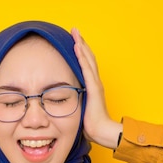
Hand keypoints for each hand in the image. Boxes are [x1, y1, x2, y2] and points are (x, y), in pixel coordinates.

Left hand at [72, 28, 121, 148]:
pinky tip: (77, 47)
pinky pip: (87, 69)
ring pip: (88, 59)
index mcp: (92, 86)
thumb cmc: (91, 124)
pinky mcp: (94, 88)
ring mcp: (95, 84)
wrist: (101, 131)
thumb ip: (74, 102)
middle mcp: (95, 82)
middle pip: (88, 57)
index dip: (81, 52)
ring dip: (81, 45)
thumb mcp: (79, 109)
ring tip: (75, 33)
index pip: (86, 64)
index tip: (74, 42)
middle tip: (75, 31)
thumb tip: (61, 103)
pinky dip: (82, 57)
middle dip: (81, 43)